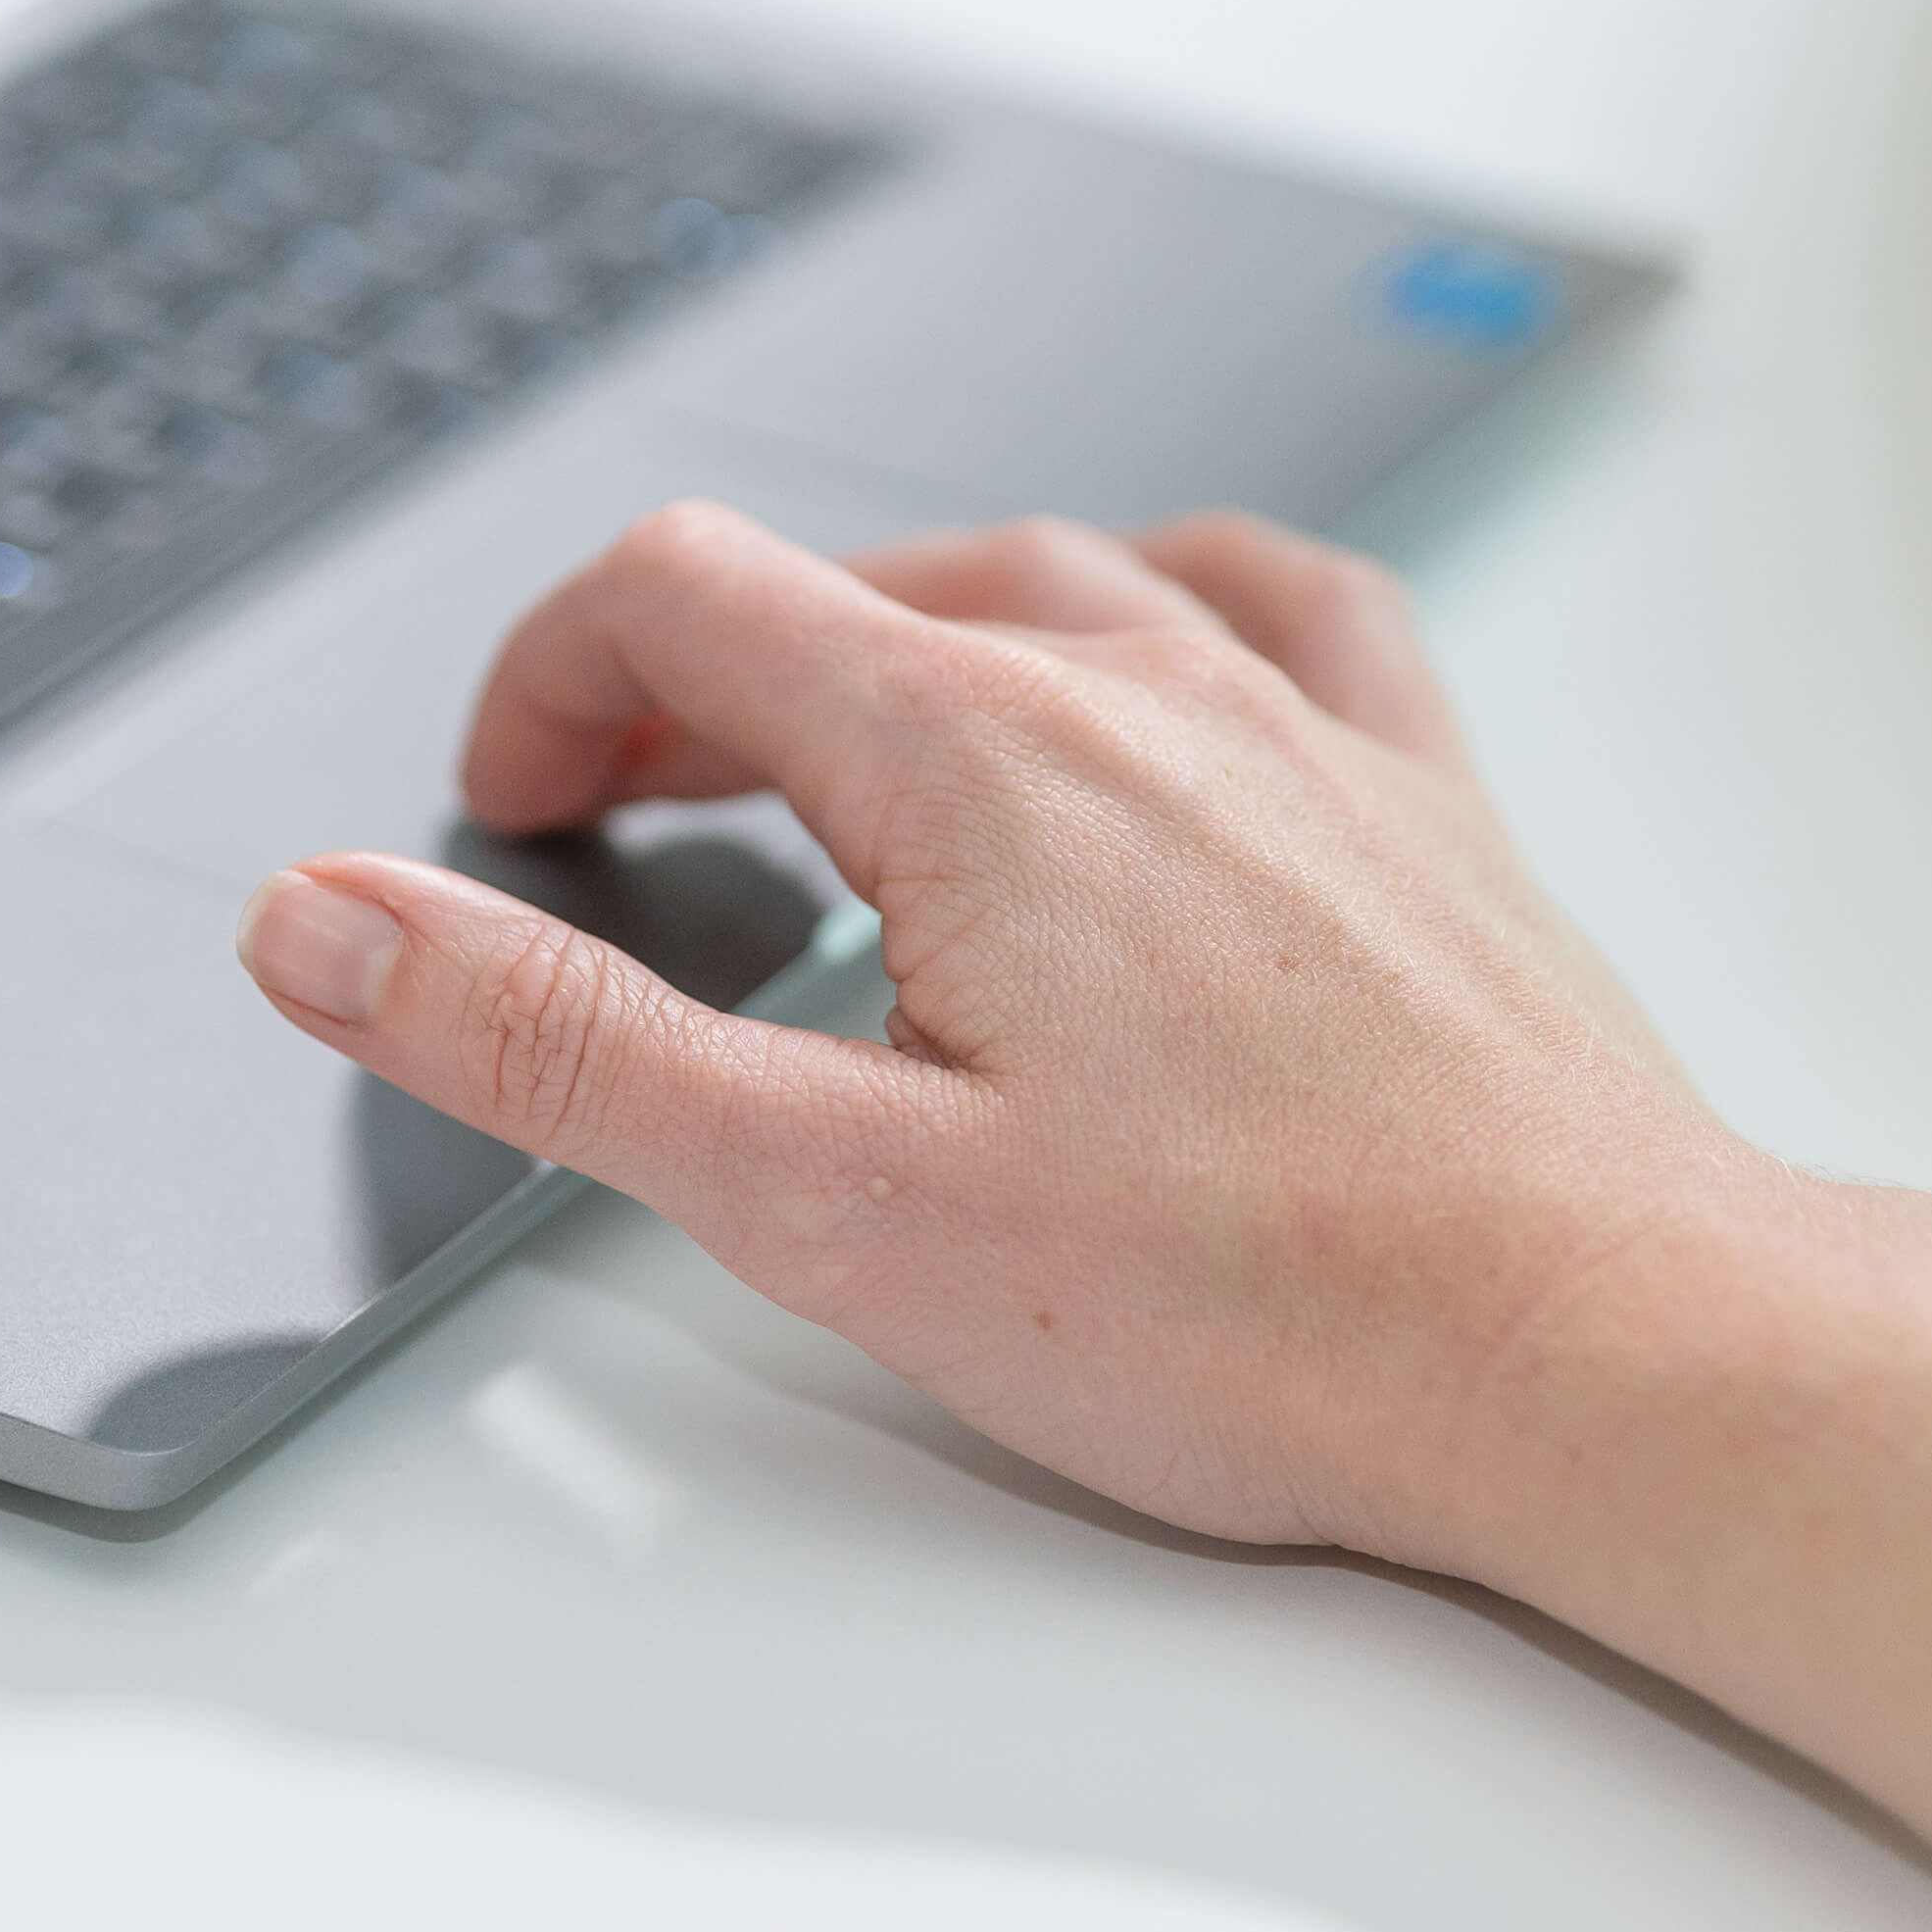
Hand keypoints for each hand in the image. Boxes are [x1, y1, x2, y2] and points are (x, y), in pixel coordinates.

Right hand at [232, 504, 1801, 1569]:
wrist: (1605, 1350)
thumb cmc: (1262, 1308)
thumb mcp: (827, 1199)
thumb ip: (556, 1043)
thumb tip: (325, 924)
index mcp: (972, 753)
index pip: (679, 592)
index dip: (545, 680)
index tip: (508, 810)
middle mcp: (1136, 684)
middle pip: (840, 588)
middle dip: (681, 686)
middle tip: (613, 826)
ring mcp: (1296, 723)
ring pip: (1038, 580)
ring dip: (882, 641)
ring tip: (821, 759)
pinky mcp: (1414, 795)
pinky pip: (1271, 603)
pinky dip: (1150, 602)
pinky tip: (1135, 663)